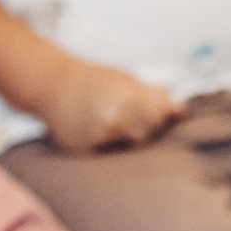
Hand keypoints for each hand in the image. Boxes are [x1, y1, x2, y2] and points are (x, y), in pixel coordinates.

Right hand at [33, 59, 179, 153]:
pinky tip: (93, 129)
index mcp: (126, 96)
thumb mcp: (123, 78)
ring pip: (125, 146)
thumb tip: (181, 109)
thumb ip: (153, 94)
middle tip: (128, 118)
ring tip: (107, 122)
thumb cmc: (90, 79)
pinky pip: (104, 153)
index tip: (156, 114)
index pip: (159, 116)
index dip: (160, 116)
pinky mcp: (84, 148)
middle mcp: (113, 117)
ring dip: (122, 138)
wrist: (49, 84)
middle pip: (145, 135)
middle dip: (142, 129)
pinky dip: (103, 144)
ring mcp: (97, 135)